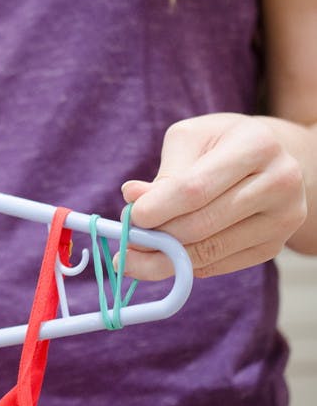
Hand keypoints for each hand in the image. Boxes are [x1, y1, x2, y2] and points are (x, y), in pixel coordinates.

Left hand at [120, 113, 306, 279]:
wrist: (270, 159)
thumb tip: (132, 198)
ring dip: (163, 259)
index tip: (130, 219)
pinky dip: (184, 266)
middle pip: (202, 224)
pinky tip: (162, 258)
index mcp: (257, 145)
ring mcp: (281, 220)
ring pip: (210, 250)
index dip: (159, 207)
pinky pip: (218, 265)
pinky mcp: (273, 247)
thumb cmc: (220, 143)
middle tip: (123, 244)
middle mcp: (280, 183)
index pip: (197, 188)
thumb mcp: (191, 139)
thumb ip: (165, 172)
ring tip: (133, 258)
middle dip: (156, 238)